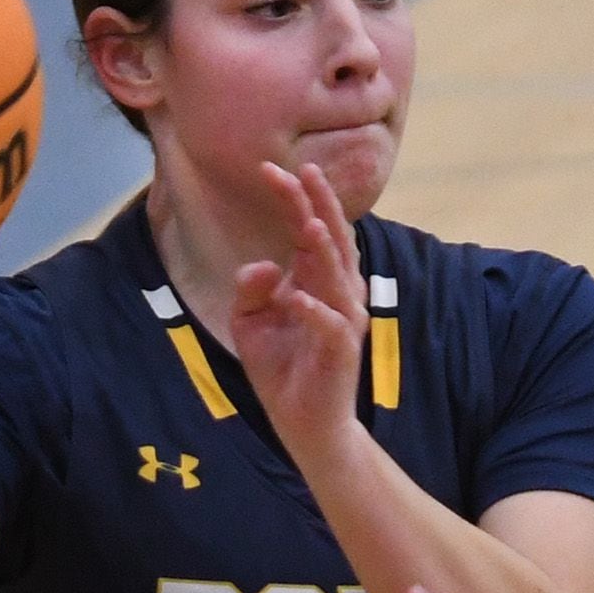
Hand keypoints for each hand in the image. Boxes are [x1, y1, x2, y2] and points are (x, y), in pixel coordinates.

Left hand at [228, 161, 365, 459]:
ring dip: (324, 250)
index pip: (308, 229)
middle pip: (332, 240)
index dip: (293, 198)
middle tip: (301, 171)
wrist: (304, 423)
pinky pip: (329, 325)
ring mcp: (343, 321)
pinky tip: (294, 295)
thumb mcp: (251, 323)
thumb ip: (250, 290)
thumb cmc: (282, 369)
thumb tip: (260, 265)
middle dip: (317, 205)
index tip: (270, 169)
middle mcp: (337, 293)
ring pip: (337, 276)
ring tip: (307, 223)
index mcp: (316, 280)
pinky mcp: (341, 351)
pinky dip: (312, 310)